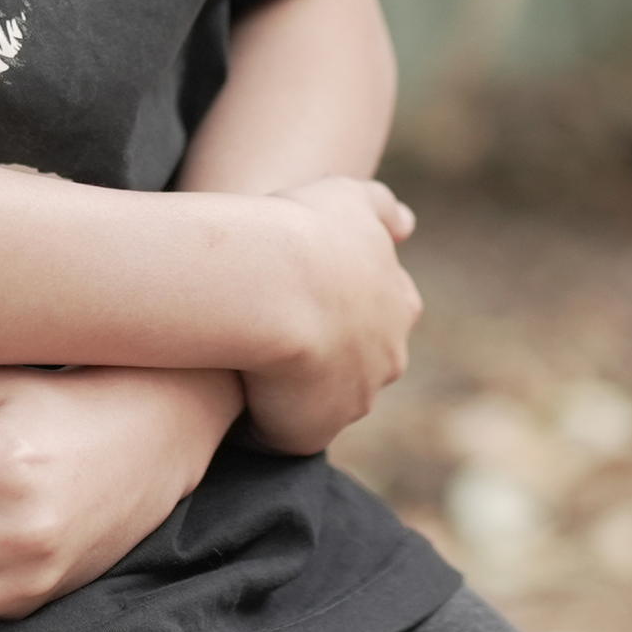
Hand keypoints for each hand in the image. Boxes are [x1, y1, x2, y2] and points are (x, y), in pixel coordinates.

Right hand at [243, 177, 419, 453]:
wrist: (276, 284)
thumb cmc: (304, 231)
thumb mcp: (349, 198)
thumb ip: (380, 208)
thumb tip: (406, 227)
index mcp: (398, 305)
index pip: (376, 317)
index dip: (339, 309)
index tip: (300, 296)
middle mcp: (387, 359)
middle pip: (357, 366)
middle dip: (325, 357)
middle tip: (270, 334)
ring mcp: (353, 401)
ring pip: (319, 402)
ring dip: (288, 390)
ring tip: (239, 368)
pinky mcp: (309, 433)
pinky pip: (280, 434)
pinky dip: (258, 421)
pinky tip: (226, 396)